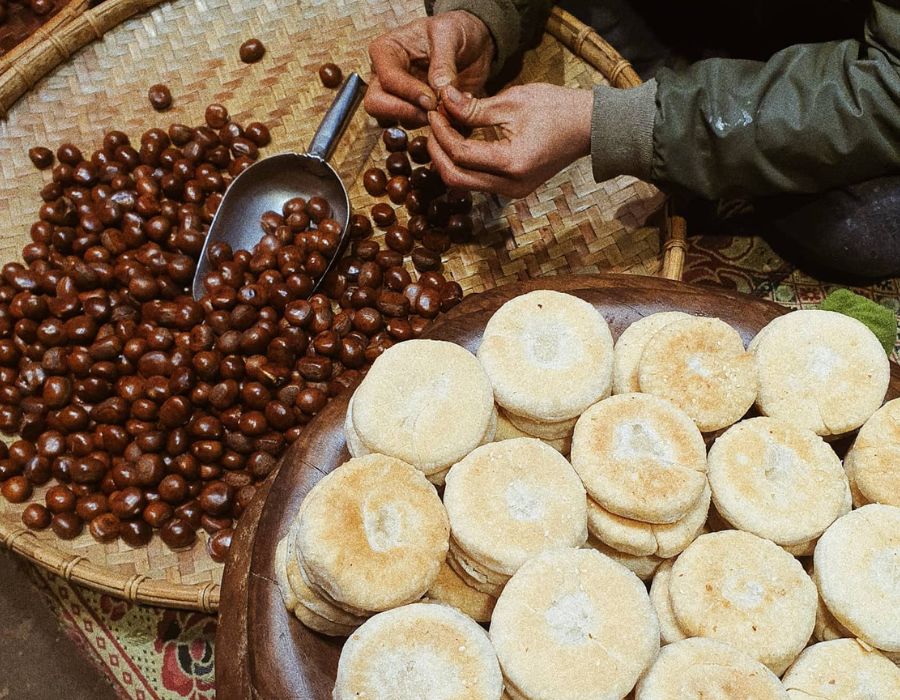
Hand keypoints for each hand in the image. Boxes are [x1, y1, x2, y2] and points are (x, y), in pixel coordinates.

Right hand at [365, 11, 493, 127]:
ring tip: (451, 109)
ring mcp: (399, 97)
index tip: (432, 99)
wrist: (473, 46)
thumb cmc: (456, 31)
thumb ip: (443, 62)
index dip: (409, 93)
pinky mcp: (415, 113)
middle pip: (377, 105)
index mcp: (387, 51)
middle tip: (434, 112)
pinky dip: (437, 128)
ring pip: (395, 121)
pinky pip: (418, 130)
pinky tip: (456, 115)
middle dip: (406, 112)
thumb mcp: (450, 35)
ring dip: (424, 121)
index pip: (387, 79)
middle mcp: (386, 77)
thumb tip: (438, 90)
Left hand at [427, 84, 592, 197]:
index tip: (434, 110)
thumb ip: (474, 108)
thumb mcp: (513, 102)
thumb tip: (443, 100)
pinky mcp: (513, 189)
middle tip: (432, 123)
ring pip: (464, 183)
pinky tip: (460, 139)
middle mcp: (510, 186)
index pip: (460, 154)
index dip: (440, 132)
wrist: (589, 127)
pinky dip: (463, 163)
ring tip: (444, 128)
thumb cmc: (556, 108)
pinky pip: (478, 181)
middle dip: (437, 151)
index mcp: (512, 163)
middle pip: (455, 178)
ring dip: (448, 158)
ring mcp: (513, 192)